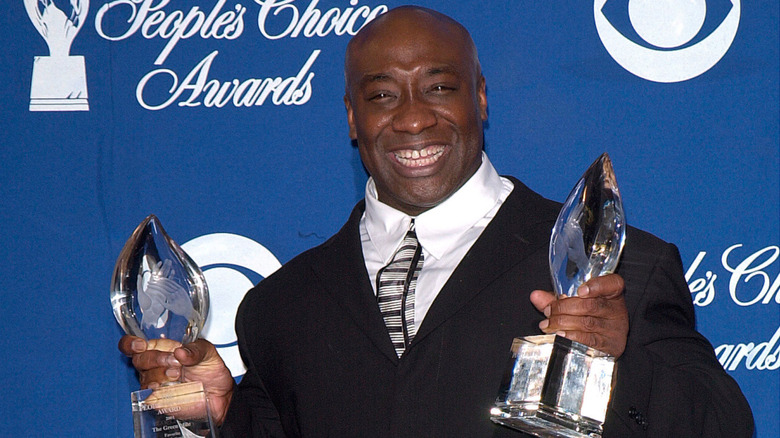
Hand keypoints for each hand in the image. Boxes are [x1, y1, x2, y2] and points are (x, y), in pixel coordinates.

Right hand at [118, 335, 234, 424]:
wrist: (220, 395)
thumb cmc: (211, 370)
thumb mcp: (208, 352)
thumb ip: (195, 349)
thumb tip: (180, 352)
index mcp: (162, 348)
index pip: (134, 344)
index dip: (131, 344)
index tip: (140, 345)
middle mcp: (154, 365)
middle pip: (139, 360)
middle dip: (156, 359)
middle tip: (176, 362)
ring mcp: (155, 383)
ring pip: (145, 378)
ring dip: (162, 375)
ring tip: (179, 375)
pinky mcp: (158, 400)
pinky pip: (150, 396)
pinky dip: (160, 391)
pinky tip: (171, 387)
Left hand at [529, 274, 628, 357]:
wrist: (603, 344)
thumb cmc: (586, 317)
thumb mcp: (573, 303)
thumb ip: (555, 299)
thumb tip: (535, 295)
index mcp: (611, 293)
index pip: (613, 284)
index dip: (597, 285)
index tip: (580, 290)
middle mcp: (616, 310)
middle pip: (591, 305)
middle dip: (564, 308)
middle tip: (548, 311)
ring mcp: (615, 329)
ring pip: (587, 323)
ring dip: (562, 323)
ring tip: (547, 324)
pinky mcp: (610, 346)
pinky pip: (589, 340)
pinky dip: (571, 337)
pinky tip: (559, 335)